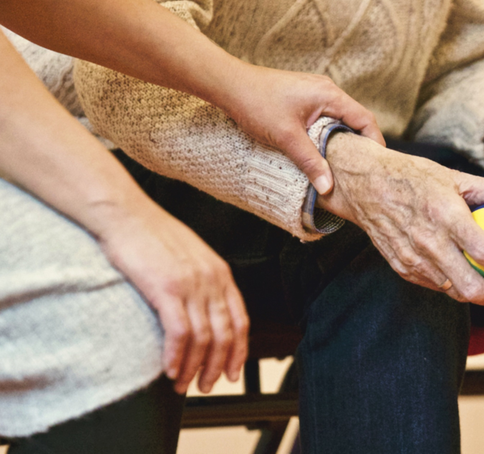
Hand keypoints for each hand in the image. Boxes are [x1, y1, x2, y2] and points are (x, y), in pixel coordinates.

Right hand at [94, 198, 248, 393]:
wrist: (125, 214)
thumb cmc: (151, 235)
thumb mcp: (190, 256)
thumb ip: (202, 281)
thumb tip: (202, 311)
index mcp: (220, 273)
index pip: (241, 321)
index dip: (238, 351)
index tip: (231, 372)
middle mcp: (212, 280)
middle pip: (225, 335)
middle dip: (216, 367)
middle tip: (205, 386)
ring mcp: (191, 284)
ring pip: (203, 338)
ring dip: (194, 367)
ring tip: (182, 384)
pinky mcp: (166, 288)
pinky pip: (179, 332)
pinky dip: (176, 356)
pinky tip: (169, 369)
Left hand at [218, 65, 384, 194]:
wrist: (229, 85)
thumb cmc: (257, 103)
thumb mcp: (286, 137)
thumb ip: (310, 162)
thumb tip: (328, 187)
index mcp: (330, 95)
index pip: (365, 119)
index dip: (375, 143)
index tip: (376, 165)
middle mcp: (327, 91)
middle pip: (355, 120)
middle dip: (360, 145)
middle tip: (361, 170)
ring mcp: (315, 93)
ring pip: (339, 120)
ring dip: (342, 141)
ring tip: (343, 165)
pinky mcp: (303, 98)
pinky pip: (325, 118)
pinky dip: (328, 135)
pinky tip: (321, 152)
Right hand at [316, 132, 483, 306]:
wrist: (365, 184)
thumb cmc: (415, 177)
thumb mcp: (458, 177)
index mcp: (446, 216)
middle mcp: (428, 242)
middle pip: (471, 287)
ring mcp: (412, 259)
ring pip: (454, 292)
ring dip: (479, 294)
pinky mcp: (402, 268)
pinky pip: (435, 285)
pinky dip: (455, 285)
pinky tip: (466, 275)